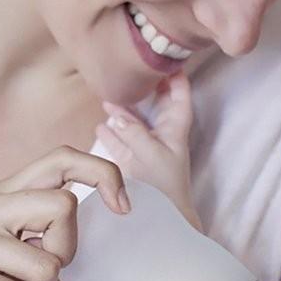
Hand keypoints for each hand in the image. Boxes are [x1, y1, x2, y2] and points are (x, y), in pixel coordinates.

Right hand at [97, 73, 202, 230]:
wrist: (164, 220)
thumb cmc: (164, 187)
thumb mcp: (150, 155)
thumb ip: (134, 132)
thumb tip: (116, 115)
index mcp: (175, 130)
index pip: (179, 97)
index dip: (176, 79)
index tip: (169, 60)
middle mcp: (162, 136)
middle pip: (156, 106)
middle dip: (146, 89)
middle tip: (133, 71)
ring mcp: (148, 149)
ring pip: (136, 123)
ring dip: (123, 111)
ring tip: (108, 98)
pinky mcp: (134, 164)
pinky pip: (121, 143)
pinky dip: (112, 134)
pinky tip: (101, 127)